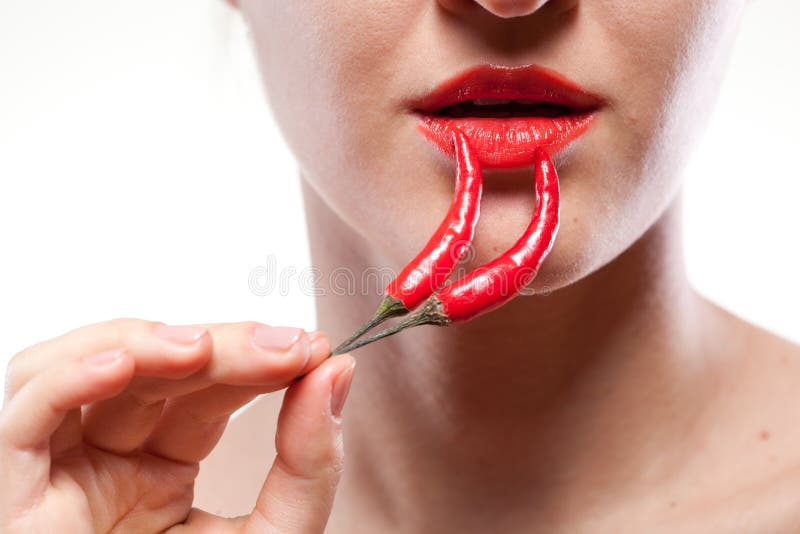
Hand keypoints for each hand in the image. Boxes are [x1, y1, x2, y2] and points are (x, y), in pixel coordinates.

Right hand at [0, 318, 354, 532]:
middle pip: (158, 373)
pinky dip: (67, 379)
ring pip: (85, 372)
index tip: (311, 347)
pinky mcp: (12, 493)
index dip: (256, 359)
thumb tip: (339, 373)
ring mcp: (60, 471)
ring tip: (203, 348)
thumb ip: (309, 463)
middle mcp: (108, 462)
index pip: (207, 391)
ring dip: (144, 344)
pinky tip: (125, 361)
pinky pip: (23, 419)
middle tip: (282, 346)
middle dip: (222, 349)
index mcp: (160, 473)